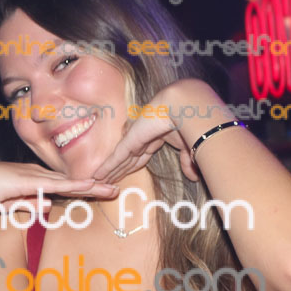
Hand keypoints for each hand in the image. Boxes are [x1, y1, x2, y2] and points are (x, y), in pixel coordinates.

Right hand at [0, 161, 118, 208]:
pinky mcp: (31, 180)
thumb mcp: (11, 205)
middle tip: (115, 189)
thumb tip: (47, 207)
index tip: (100, 192)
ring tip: (112, 189)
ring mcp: (35, 176)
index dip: (83, 189)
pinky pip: (58, 184)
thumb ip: (29, 204)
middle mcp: (37, 175)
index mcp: (33, 180)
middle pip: (72, 182)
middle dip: (95, 186)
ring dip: (92, 187)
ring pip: (70, 182)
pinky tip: (90, 186)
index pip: (63, 186)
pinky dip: (75, 185)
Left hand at [92, 78, 231, 183]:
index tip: (122, 177)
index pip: (139, 157)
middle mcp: (143, 137)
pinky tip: (97, 176)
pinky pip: (116, 158)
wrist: (185, 107)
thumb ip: (186, 160)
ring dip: (108, 173)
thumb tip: (193, 177)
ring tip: (97, 183)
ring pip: (118, 161)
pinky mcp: (130, 140)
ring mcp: (135, 138)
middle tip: (105, 183)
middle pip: (126, 160)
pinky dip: (106, 168)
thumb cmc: (190, 122)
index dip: (130, 168)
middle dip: (116, 172)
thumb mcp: (188, 146)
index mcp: (155, 137)